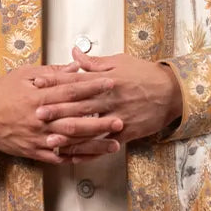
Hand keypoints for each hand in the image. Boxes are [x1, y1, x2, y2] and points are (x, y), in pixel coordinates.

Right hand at [0, 60, 122, 164]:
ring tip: (114, 143)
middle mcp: (39, 119)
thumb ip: (51, 72)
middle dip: (99, 120)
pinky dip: (76, 157)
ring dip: (94, 143)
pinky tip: (92, 157)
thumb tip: (75, 67)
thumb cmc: (1, 93)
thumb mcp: (23, 75)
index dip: (91, 87)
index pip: (70, 91)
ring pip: (71, 141)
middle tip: (120, 118)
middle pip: (75, 119)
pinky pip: (58, 157)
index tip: (110, 83)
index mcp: (37, 96)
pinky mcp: (34, 152)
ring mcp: (37, 138)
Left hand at [32, 46, 181, 153]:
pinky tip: (74, 156)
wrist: (173, 92)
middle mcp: (110, 99)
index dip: (56, 83)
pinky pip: (104, 144)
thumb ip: (94, 62)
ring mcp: (118, 117)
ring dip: (69, 134)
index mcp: (106, 80)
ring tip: (50, 139)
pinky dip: (89, 151)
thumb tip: (74, 54)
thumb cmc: (145, 74)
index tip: (38, 85)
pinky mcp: (126, 133)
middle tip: (37, 114)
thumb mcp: (120, 62)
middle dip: (57, 110)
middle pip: (79, 106)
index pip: (76, 81)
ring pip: (90, 128)